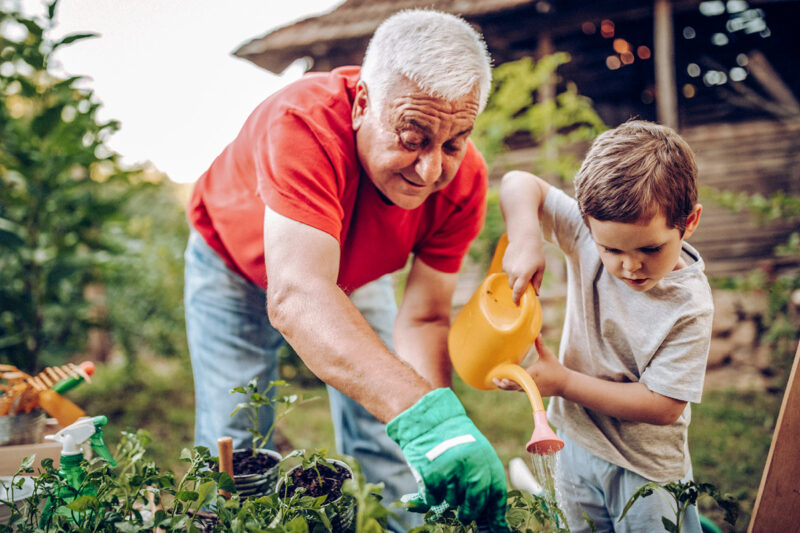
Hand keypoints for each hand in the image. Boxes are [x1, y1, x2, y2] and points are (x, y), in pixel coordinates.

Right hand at [386, 388, 509, 530]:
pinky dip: (432, 496)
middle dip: (469, 512)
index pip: (496, 495)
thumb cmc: (453, 440)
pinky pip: (434, 498)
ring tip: (444, 482)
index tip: (495, 526)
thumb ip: (483, 479)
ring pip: (453, 501)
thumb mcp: (475, 453)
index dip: (495, 514)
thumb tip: (492, 516)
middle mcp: (472, 466)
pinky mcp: (433, 474)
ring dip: (448, 498)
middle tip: (464, 514)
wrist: (428, 420)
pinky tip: (431, 482)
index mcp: (487, 460)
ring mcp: (452, 470)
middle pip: (476, 504)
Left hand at [494, 337, 567, 397]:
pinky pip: (520, 390)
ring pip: (515, 389)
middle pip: (514, 386)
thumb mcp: (547, 355)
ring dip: (506, 387)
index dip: (509, 379)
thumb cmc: (556, 368)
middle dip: (503, 385)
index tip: (501, 378)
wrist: (565, 384)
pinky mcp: (532, 392)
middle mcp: (530, 383)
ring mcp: (531, 389)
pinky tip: (505, 384)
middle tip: (494, 380)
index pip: (518, 378)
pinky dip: (513, 387)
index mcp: (533, 374)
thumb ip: (540, 344)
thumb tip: (537, 332)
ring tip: (497, 382)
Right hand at [503, 237, 544, 303]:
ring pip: (510, 280)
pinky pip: (507, 272)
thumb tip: (537, 294)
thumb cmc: (536, 253)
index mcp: (524, 275)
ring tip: (523, 269)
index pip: (518, 292)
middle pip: (513, 287)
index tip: (518, 304)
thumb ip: (538, 282)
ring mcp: (507, 268)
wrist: (524, 238)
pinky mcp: (504, 263)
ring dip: (515, 279)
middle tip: (525, 283)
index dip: (517, 300)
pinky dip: (512, 272)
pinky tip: (518, 263)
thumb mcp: (541, 268)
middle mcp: (513, 273)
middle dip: (518, 288)